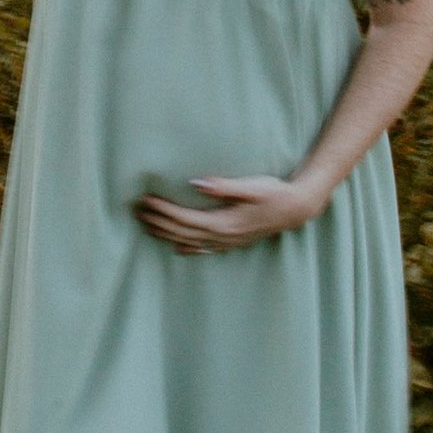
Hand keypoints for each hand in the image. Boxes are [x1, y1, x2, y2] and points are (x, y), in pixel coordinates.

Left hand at [134, 174, 322, 255]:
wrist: (296, 209)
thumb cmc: (274, 192)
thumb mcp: (251, 186)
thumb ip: (224, 187)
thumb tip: (197, 183)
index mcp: (224, 222)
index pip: (184, 218)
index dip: (163, 210)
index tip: (145, 199)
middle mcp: (222, 236)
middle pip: (181, 232)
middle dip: (157, 222)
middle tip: (136, 210)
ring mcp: (227, 242)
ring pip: (188, 242)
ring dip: (166, 234)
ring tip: (145, 225)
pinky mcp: (233, 242)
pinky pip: (204, 249)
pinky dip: (186, 248)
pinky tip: (177, 247)